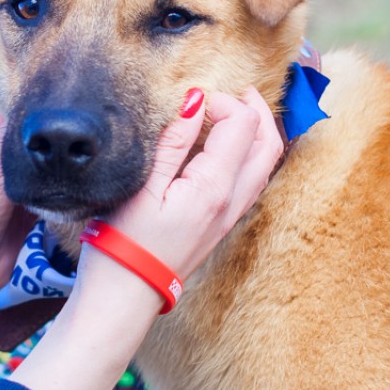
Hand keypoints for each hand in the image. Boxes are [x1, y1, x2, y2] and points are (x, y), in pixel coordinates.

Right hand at [86, 86, 280, 306]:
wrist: (124, 297)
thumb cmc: (122, 244)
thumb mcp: (141, 187)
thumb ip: (173, 142)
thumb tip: (195, 102)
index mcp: (214, 187)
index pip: (242, 125)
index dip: (223, 102)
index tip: (192, 99)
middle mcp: (231, 202)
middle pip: (268, 144)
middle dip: (256, 110)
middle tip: (234, 92)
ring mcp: (229, 217)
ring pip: (264, 165)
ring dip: (257, 133)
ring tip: (232, 114)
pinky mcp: (220, 226)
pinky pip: (251, 182)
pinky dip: (249, 156)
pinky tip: (224, 149)